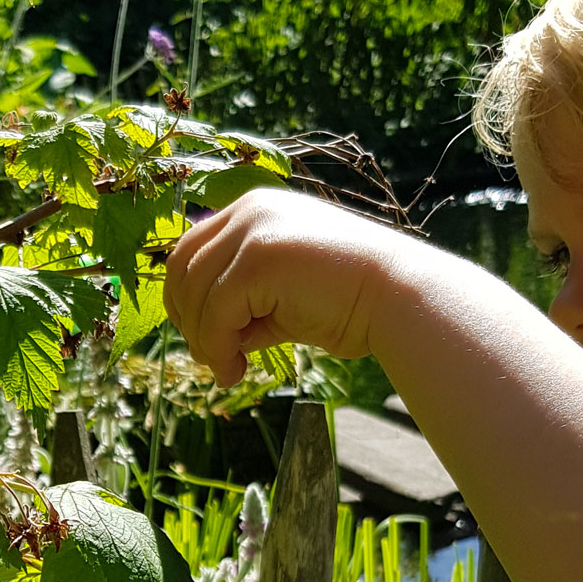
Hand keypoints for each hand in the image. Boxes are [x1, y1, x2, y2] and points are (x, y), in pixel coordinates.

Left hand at [162, 186, 405, 381]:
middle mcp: (249, 211)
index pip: (191, 252)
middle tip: (212, 358)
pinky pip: (215, 313)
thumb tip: (204, 341)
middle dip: (188, 320)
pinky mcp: (258, 259)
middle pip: (182, 269)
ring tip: (228, 368)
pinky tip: (236, 370)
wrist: (400, 297)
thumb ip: (242, 307)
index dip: (185, 299)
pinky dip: (217, 348)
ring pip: (195, 294)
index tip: (204, 338)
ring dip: (204, 341)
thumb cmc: (350, 302)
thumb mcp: (282, 300)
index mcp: (253, 211)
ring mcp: (253, 230)